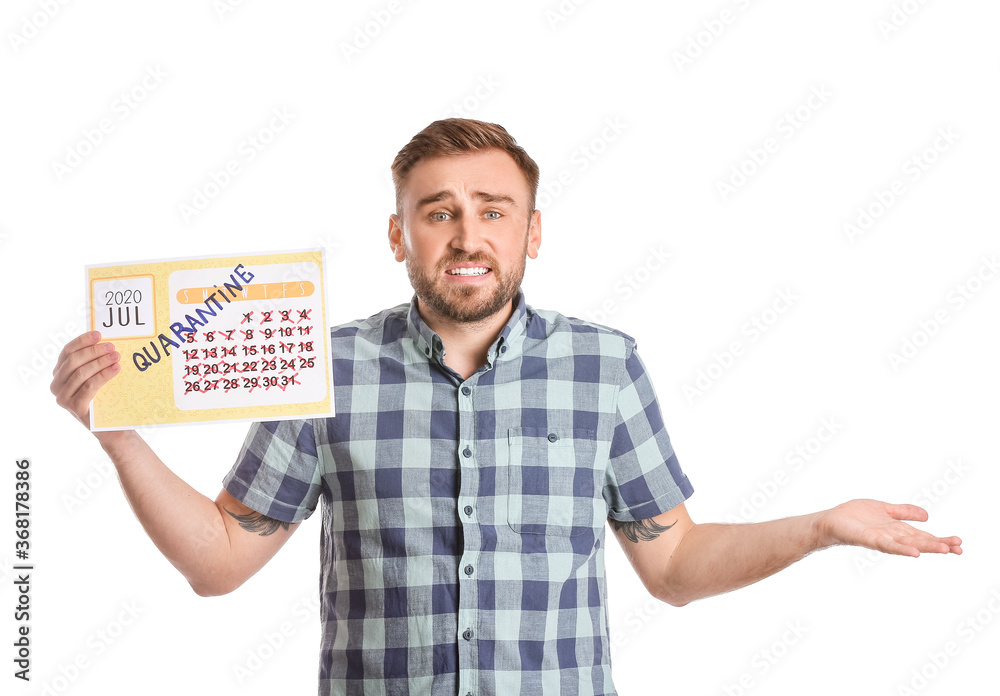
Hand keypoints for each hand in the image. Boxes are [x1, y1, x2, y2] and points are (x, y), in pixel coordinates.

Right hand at [50, 331, 121, 428]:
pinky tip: (115, 369)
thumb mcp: (96, 376)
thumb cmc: (105, 397)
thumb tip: (104, 340)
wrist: (111, 426)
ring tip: (116, 357)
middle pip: (73, 361)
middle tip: (112, 347)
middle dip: (94, 351)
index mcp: (59, 373)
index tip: (99, 334)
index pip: (67, 352)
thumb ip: (94, 361)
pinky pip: (89, 386)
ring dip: (100, 362)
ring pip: (81, 373)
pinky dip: (103, 375)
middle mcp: (57, 385)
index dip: (82, 341)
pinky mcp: (75, 407)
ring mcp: (64, 397)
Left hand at [817, 499, 961, 556]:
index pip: (922, 535)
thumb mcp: (885, 509)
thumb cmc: (855, 516)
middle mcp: (892, 536)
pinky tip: (914, 553)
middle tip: (959, 549)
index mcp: (897, 529)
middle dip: (939, 545)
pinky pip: (887, 545)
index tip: (959, 543)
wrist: (831, 520)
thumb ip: (904, 512)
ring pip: (908, 544)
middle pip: (919, 541)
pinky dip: (901, 549)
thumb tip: (927, 516)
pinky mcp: (869, 539)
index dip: (939, 539)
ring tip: (944, 549)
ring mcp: (882, 539)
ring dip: (926, 547)